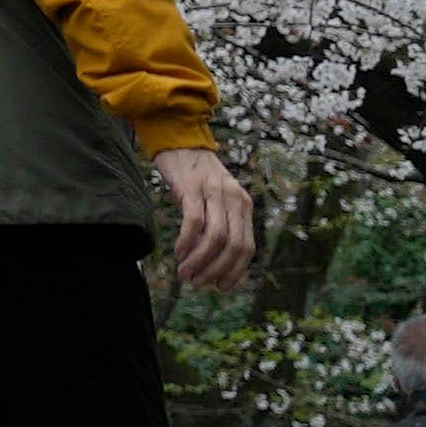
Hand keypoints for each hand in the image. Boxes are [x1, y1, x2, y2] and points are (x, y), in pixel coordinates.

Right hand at [152, 149, 257, 295]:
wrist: (178, 140)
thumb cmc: (195, 176)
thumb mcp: (217, 199)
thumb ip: (222, 223)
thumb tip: (216, 263)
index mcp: (244, 205)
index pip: (247, 247)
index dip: (235, 271)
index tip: (220, 286)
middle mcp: (234, 199)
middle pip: (233, 245)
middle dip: (217, 270)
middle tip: (198, 282)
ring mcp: (213, 192)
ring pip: (215, 237)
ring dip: (200, 260)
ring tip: (185, 273)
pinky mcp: (191, 187)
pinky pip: (194, 221)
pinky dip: (187, 242)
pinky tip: (178, 252)